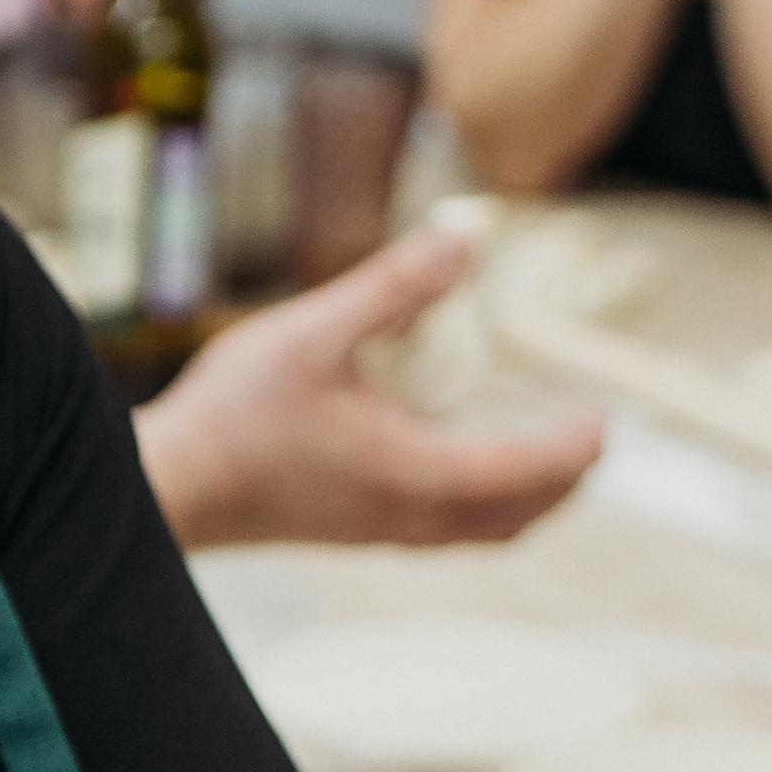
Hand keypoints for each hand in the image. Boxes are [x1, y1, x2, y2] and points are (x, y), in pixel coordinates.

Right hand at [132, 226, 603, 550]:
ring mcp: (380, 532)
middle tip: (589, 437)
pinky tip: (462, 472)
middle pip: (518, 516)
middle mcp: (409, 516)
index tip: (604, 415)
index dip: (573, 444)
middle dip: (564, 480)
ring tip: (544, 459)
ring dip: (526, 499)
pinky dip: (483, 506)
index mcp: (415, 473)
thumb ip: (395, 286)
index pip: (527, 469)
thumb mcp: (316, 331)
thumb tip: (466, 239)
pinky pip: (447, 532)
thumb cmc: (233, 415)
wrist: (167, 489)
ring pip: (483, 532)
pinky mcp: (353, 532)